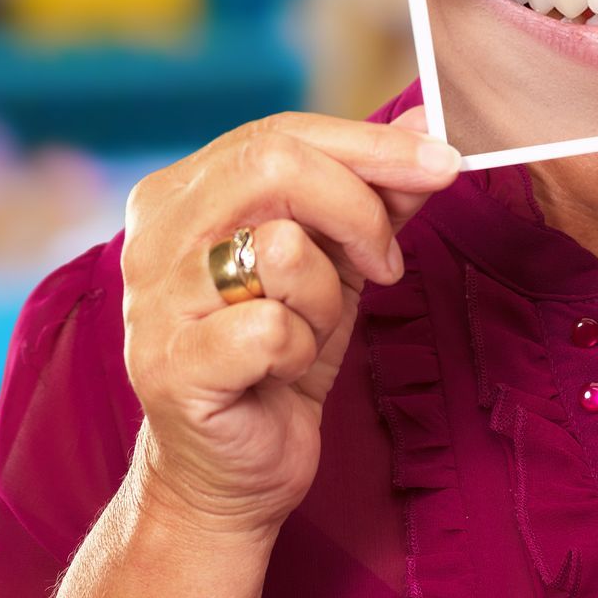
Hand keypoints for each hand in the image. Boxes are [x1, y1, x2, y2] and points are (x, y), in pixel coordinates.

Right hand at [118, 107, 460, 541]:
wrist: (228, 471)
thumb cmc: (275, 358)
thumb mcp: (333, 265)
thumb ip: (372, 194)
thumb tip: (424, 126)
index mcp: (180, 193)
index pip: (278, 133)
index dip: (369, 144)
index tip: (442, 163)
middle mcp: (155, 234)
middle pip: (274, 165)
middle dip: (358, 209)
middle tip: (386, 264)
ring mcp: (154, 299)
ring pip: (281, 247)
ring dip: (325, 298)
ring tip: (307, 333)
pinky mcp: (171, 365)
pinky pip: (273, 329)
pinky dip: (299, 353)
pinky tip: (279, 373)